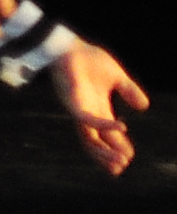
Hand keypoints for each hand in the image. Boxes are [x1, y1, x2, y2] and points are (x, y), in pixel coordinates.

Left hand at [51, 41, 145, 174]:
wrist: (69, 46)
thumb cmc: (88, 59)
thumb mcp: (117, 77)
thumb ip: (129, 91)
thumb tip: (144, 107)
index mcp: (96, 108)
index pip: (106, 134)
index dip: (117, 145)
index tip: (129, 156)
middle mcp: (86, 112)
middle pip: (95, 141)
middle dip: (107, 155)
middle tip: (121, 167)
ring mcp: (77, 109)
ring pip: (88, 137)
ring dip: (104, 150)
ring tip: (120, 160)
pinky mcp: (72, 102)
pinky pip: (88, 119)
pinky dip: (105, 125)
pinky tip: (122, 127)